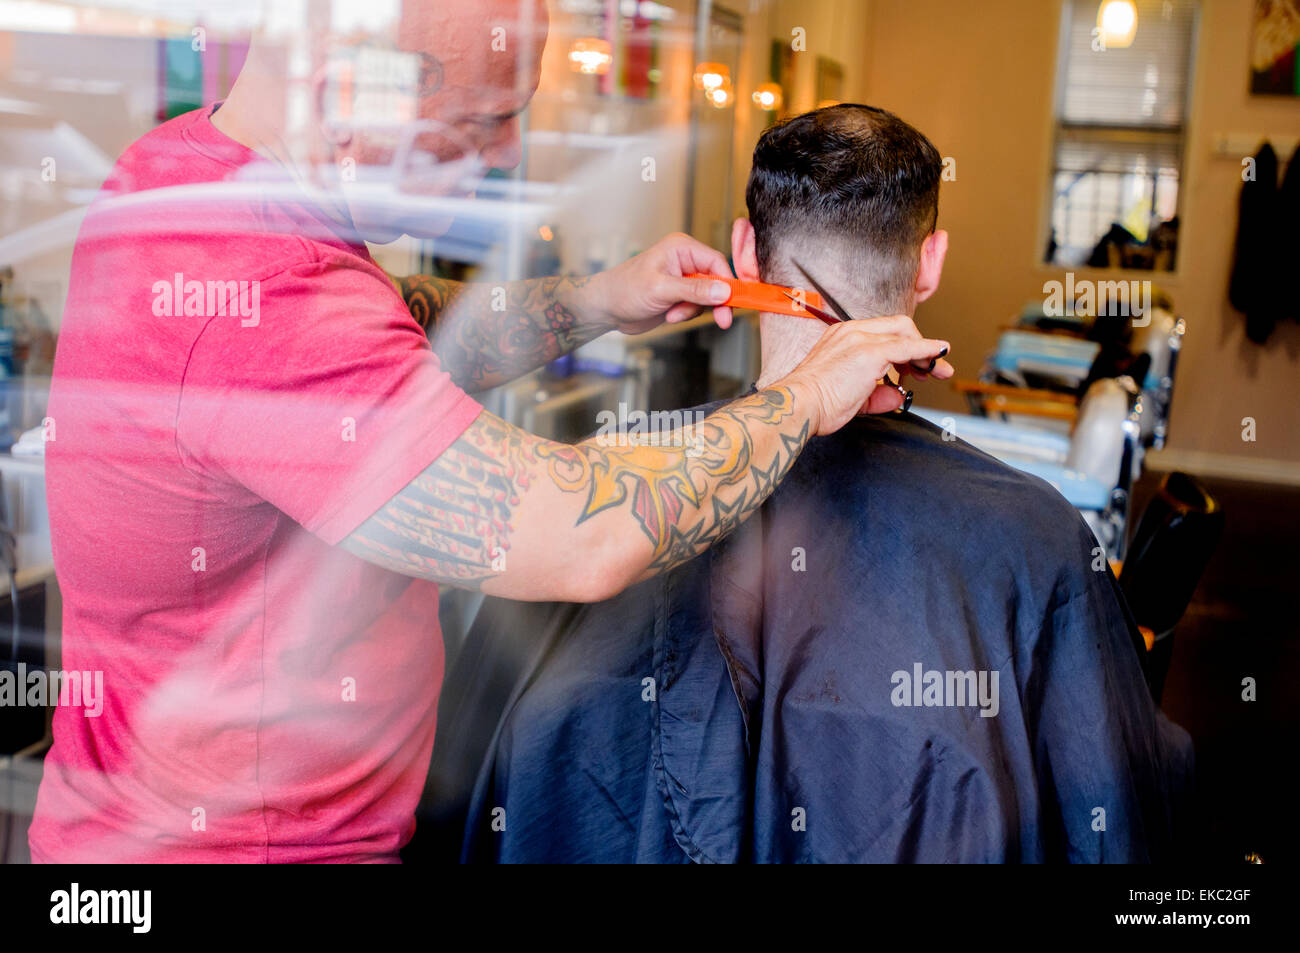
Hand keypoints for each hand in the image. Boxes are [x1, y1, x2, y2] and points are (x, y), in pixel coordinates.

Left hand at [582, 233, 735, 333]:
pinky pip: (697, 307)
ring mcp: (683, 279)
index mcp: (682, 248)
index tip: (733, 302)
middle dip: (715, 301)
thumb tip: (723, 291)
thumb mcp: (661, 289)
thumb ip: (694, 290)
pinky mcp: (680, 296)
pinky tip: (669, 315)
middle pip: (717, 281)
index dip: (728, 283)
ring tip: (673, 313)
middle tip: (722, 320)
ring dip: (694, 310)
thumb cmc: (624, 290)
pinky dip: (686, 314)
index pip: (717, 262)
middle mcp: (685, 261)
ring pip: (708, 297)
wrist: (606, 308)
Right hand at [779, 317, 951, 435]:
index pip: (883, 332)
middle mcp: (851, 331)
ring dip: (924, 352)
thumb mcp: (852, 397)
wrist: (798, 406)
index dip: (905, 347)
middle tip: (931, 369)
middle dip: (920, 346)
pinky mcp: (870, 352)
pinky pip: (907, 346)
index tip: (917, 366)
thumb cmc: (814, 404)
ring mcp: (860, 338)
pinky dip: (927, 350)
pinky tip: (939, 355)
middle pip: (899, 326)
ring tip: (935, 371)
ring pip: (905, 333)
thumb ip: (877, 394)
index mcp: (842, 336)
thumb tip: (896, 397)